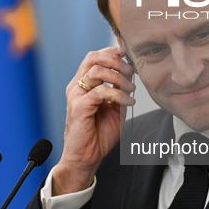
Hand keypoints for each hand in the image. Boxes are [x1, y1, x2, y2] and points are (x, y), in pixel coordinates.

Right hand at [53, 46, 135, 195]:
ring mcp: (76, 95)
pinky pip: (100, 91)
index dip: (112, 52)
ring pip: (97, 71)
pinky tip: (128, 101)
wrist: (87, 156)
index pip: (94, 57)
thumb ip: (121, 89)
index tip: (129, 56)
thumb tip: (132, 73)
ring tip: (132, 89)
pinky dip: (118, 94)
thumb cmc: (99, 133)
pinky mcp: (79, 106)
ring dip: (119, 78)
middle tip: (131, 71)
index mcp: (84, 83)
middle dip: (116, 60)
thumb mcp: (115, 106)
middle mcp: (77, 86)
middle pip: (93, 57)